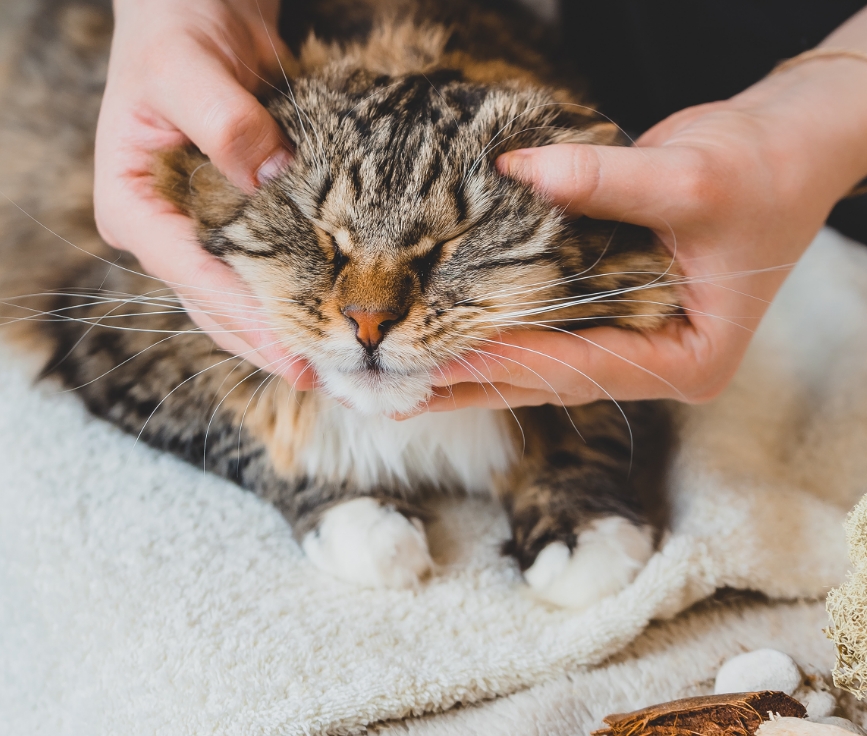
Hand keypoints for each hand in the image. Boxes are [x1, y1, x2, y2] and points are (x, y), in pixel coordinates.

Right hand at [94, 0, 312, 386]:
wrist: (195, 10)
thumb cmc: (177, 30)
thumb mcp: (189, 66)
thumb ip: (223, 121)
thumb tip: (270, 177)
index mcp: (132, 204)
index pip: (191, 275)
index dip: (243, 317)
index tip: (292, 351)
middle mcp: (161, 228)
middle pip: (211, 305)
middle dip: (264, 343)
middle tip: (319, 376)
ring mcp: (195, 230)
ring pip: (232, 300)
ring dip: (275, 334)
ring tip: (324, 365)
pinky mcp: (229, 224)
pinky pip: (254, 275)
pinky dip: (284, 301)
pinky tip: (318, 320)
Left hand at [420, 40, 866, 412]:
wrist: (782, 152)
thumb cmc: (761, 174)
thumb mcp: (691, 179)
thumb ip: (605, 180)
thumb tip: (518, 170)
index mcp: (688, 360)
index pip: (582, 368)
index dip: (511, 360)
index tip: (441, 358)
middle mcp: (652, 362)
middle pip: (548, 383)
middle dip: (475, 385)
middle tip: (398, 393)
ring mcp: (628, 343)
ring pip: (537, 368)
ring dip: (473, 372)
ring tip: (403, 382)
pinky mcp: (605, 316)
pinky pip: (541, 334)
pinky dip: (492, 337)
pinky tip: (444, 341)